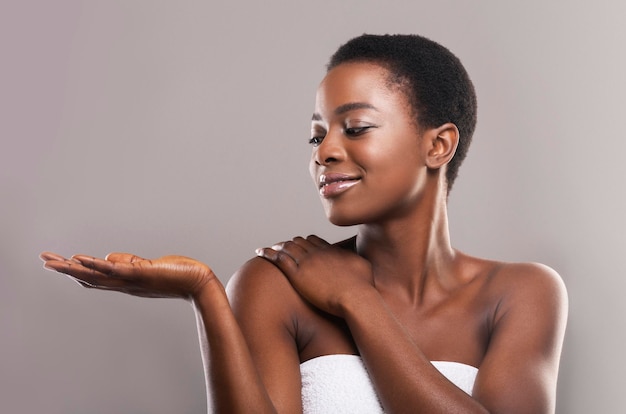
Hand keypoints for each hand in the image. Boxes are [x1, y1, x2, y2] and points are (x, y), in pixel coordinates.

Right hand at [40, 251, 216, 299]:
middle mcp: (125, 284)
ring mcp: (132, 280)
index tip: (57, 262)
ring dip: (73, 268)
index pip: (95, 277)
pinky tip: (82, 259)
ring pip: (97, 275)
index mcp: (125, 282)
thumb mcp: (148, 267)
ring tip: (53, 261)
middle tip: (44, 260)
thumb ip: (128, 263)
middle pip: (89, 278)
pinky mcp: (142, 274)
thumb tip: (107, 257)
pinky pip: (116, 270)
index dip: (75, 271)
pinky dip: (97, 265)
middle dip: (65, 269)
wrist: (198, 284)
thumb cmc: (177, 274)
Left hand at [255, 235, 373, 316]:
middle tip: (283, 247)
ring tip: (271, 248)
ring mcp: (306, 262)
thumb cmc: (364, 287)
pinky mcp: (297, 274)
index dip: (306, 243)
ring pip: (287, 248)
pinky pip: (278, 259)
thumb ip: (357, 260)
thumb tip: (359, 259)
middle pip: (299, 242)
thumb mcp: (364, 267)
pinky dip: (268, 253)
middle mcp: (317, 252)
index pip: (314, 241)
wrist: (356, 297)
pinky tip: (260, 252)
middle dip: (290, 243)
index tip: (301, 245)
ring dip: (278, 246)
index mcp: (331, 250)